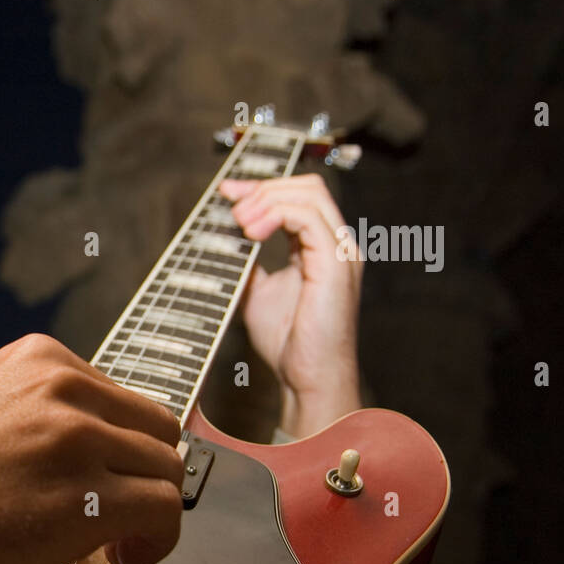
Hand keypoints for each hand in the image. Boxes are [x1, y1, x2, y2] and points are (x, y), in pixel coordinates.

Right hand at [0, 333, 185, 563]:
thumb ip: (24, 413)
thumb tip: (61, 451)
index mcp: (37, 360)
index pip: (119, 399)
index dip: (117, 449)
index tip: (97, 482)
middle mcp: (64, 389)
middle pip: (155, 431)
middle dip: (141, 477)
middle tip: (113, 518)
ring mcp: (79, 441)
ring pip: (167, 471)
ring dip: (149, 513)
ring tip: (113, 546)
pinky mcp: (88, 500)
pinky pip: (165, 512)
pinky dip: (158, 542)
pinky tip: (122, 560)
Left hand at [218, 174, 363, 436]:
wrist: (307, 376)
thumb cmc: (288, 341)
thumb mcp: (256, 291)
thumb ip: (247, 263)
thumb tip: (223, 239)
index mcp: (321, 247)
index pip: (298, 197)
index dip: (261, 188)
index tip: (226, 193)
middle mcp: (336, 244)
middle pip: (307, 186)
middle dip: (262, 188)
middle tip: (229, 206)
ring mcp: (340, 252)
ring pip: (309, 195)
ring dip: (266, 200)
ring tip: (238, 222)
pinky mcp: (336, 264)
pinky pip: (307, 218)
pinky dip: (275, 215)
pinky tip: (251, 233)